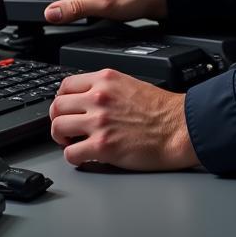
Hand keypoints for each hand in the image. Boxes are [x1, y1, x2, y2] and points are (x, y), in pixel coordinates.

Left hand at [49, 69, 198, 169]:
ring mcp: (99, 122)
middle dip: (57, 119)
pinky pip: (71, 153)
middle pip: (57, 106)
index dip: (62, 99)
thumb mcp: (129, 84)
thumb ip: (105, 89)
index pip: (65, 85)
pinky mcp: (102, 146)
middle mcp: (98, 98)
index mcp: (104, 80)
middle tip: (65, 128)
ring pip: (58, 127)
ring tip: (70, 142)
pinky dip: (73, 157)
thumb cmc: (161, 110)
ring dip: (60, 137)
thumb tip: (86, 99)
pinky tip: (82, 156)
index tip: (65, 108)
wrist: (179, 128)